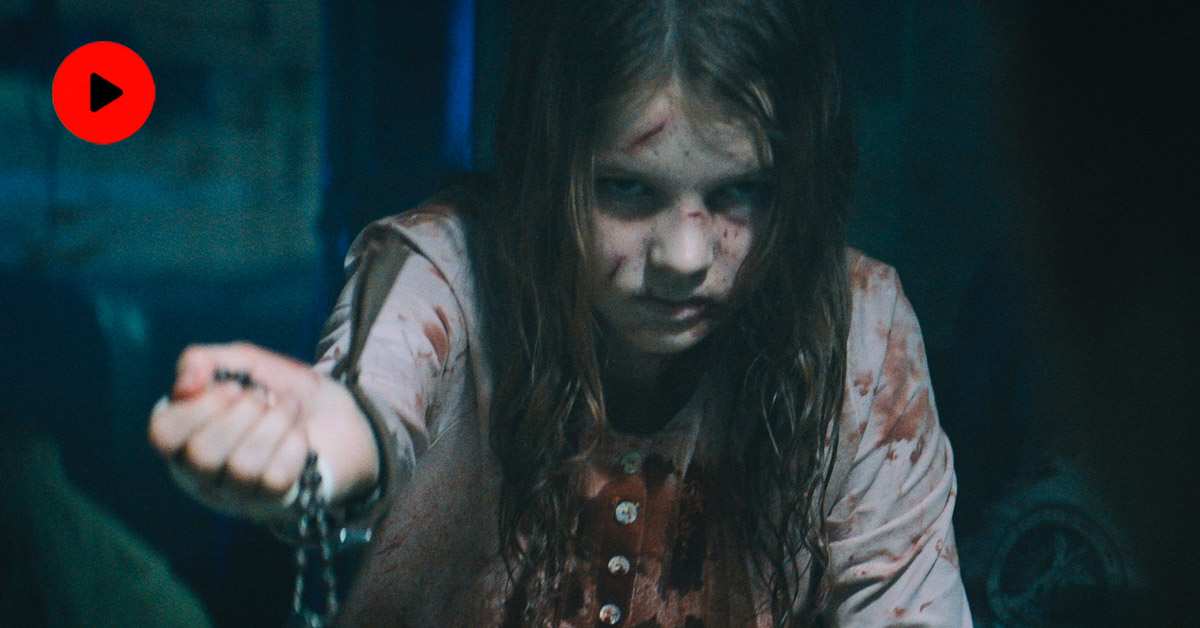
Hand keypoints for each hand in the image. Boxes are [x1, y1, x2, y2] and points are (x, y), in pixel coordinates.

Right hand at [148, 343, 378, 524]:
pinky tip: (300, 436)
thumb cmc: (284, 391)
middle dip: (242, 414)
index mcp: (184, 436)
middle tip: (264, 398)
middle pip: (201, 453)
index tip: (232, 387)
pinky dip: (294, 445)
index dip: (197, 406)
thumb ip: (205, 361)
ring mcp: (237, 494)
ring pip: (242, 467)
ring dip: (274, 425)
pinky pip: (275, 477)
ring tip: (288, 410)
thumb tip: (185, 383)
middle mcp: (201, 473)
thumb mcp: (246, 363)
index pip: (163, 433)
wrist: (345, 415)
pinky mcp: (274, 503)